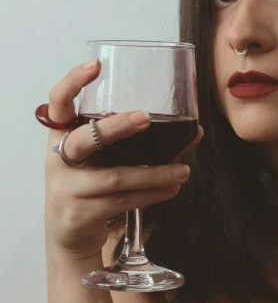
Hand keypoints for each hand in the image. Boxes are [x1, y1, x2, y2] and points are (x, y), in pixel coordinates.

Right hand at [44, 60, 203, 260]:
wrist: (69, 237)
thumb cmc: (91, 187)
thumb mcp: (102, 159)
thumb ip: (134, 142)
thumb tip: (194, 129)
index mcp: (61, 136)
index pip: (58, 102)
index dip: (73, 82)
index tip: (96, 65)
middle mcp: (58, 159)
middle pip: (84, 139)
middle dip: (116, 126)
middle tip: (146, 118)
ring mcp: (66, 188)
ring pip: (114, 177)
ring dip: (153, 173)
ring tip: (183, 170)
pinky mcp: (79, 213)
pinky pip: (122, 200)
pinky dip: (151, 194)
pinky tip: (171, 189)